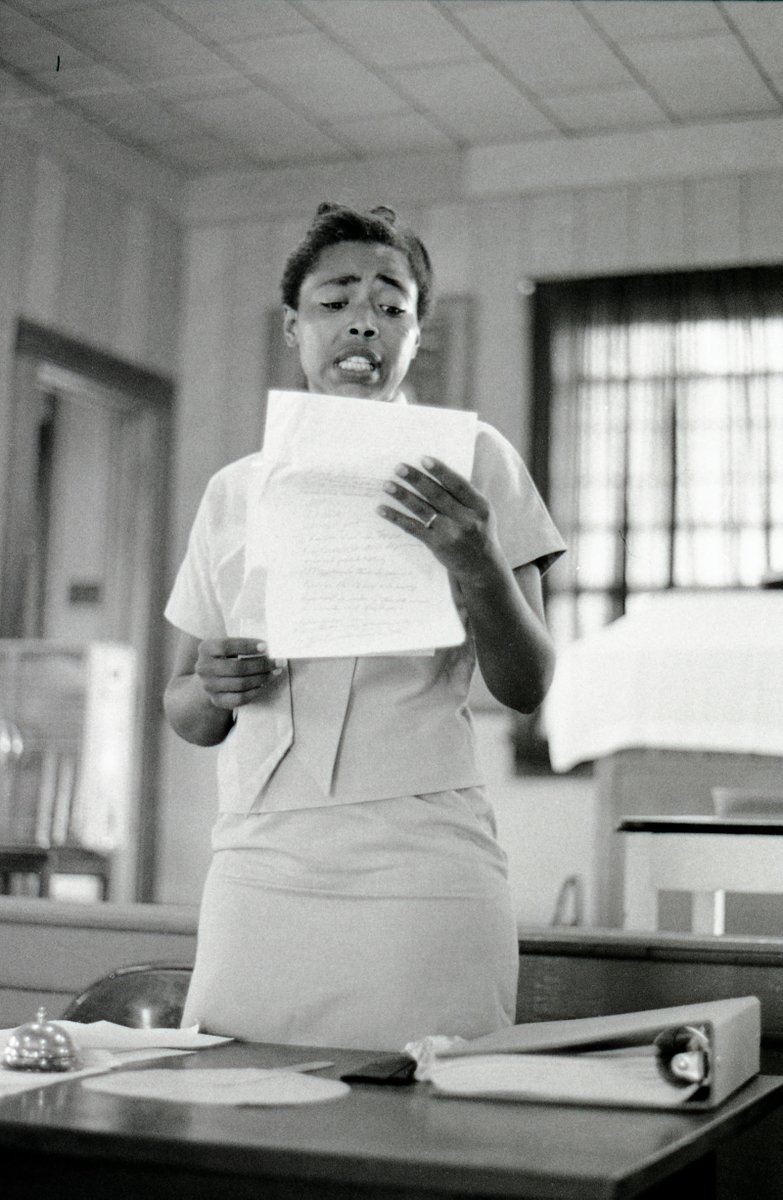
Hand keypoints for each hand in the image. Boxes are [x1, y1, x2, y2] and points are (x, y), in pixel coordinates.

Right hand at [195, 638, 284, 709]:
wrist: (211, 677)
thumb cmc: (226, 656)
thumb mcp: (229, 646)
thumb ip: (244, 644)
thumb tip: (270, 647)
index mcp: (206, 648)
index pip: (226, 646)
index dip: (247, 646)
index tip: (266, 646)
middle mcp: (203, 668)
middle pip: (237, 668)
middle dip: (261, 665)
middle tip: (278, 662)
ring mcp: (209, 686)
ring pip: (241, 684)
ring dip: (262, 678)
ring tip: (275, 671)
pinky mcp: (217, 700)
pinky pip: (240, 698)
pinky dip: (255, 691)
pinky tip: (264, 684)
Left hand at [378, 457, 500, 583]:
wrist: (480, 567)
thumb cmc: (478, 532)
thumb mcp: (480, 513)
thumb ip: (463, 496)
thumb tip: (432, 474)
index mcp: (479, 507)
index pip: (458, 485)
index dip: (441, 471)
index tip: (423, 459)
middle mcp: (466, 520)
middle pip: (437, 495)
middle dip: (416, 479)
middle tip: (399, 468)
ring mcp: (450, 533)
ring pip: (422, 510)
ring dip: (402, 496)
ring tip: (387, 485)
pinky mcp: (436, 545)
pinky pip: (413, 528)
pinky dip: (396, 518)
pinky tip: (383, 510)